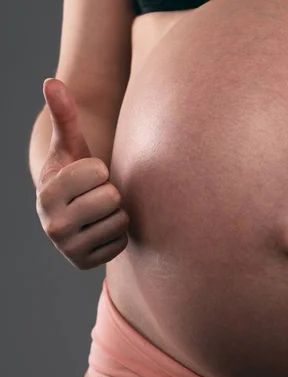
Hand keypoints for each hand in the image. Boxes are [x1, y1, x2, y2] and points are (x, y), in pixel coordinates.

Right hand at [35, 78, 128, 268]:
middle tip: (95, 195)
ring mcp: (68, 249)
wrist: (74, 211)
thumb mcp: (70, 145)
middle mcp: (52, 226)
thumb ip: (65, 115)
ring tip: (98, 212)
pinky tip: (102, 229)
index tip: (88, 175)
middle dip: (109, 192)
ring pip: (120, 222)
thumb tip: (52, 81)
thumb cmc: (76, 172)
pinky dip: (118, 234)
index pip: (98, 172)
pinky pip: (122, 243)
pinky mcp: (86, 264)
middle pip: (111, 198)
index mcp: (46, 193)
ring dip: (116, 213)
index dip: (99, 169)